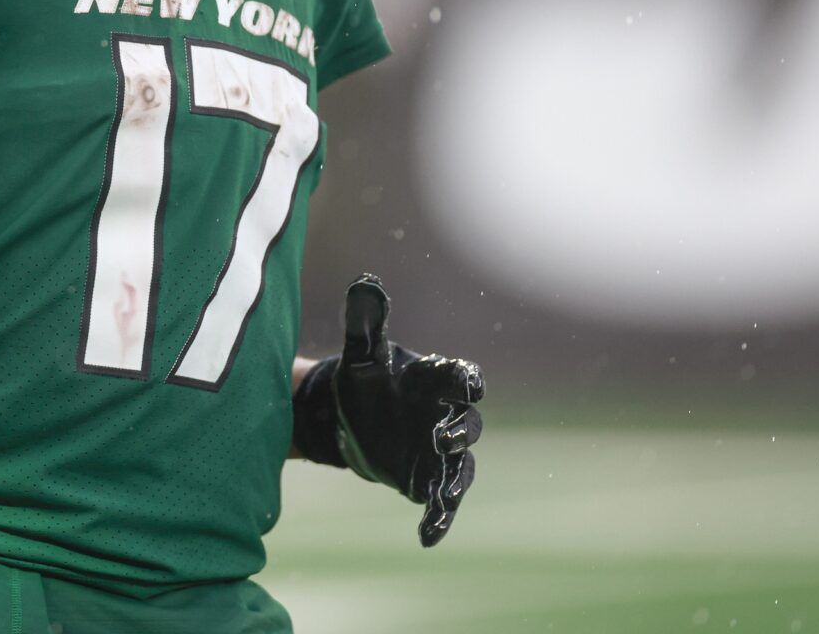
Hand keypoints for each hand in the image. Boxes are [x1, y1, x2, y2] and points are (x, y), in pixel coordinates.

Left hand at [292, 273, 484, 547]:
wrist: (349, 417)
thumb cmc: (364, 379)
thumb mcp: (360, 352)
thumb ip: (365, 322)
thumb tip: (363, 281)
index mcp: (434, 381)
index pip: (459, 377)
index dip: (465, 381)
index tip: (467, 386)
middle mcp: (444, 416)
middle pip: (468, 424)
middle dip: (460, 432)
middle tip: (441, 438)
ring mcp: (439, 452)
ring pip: (461, 467)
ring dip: (455, 480)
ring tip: (444, 495)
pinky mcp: (426, 479)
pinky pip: (440, 501)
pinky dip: (439, 519)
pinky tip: (429, 537)